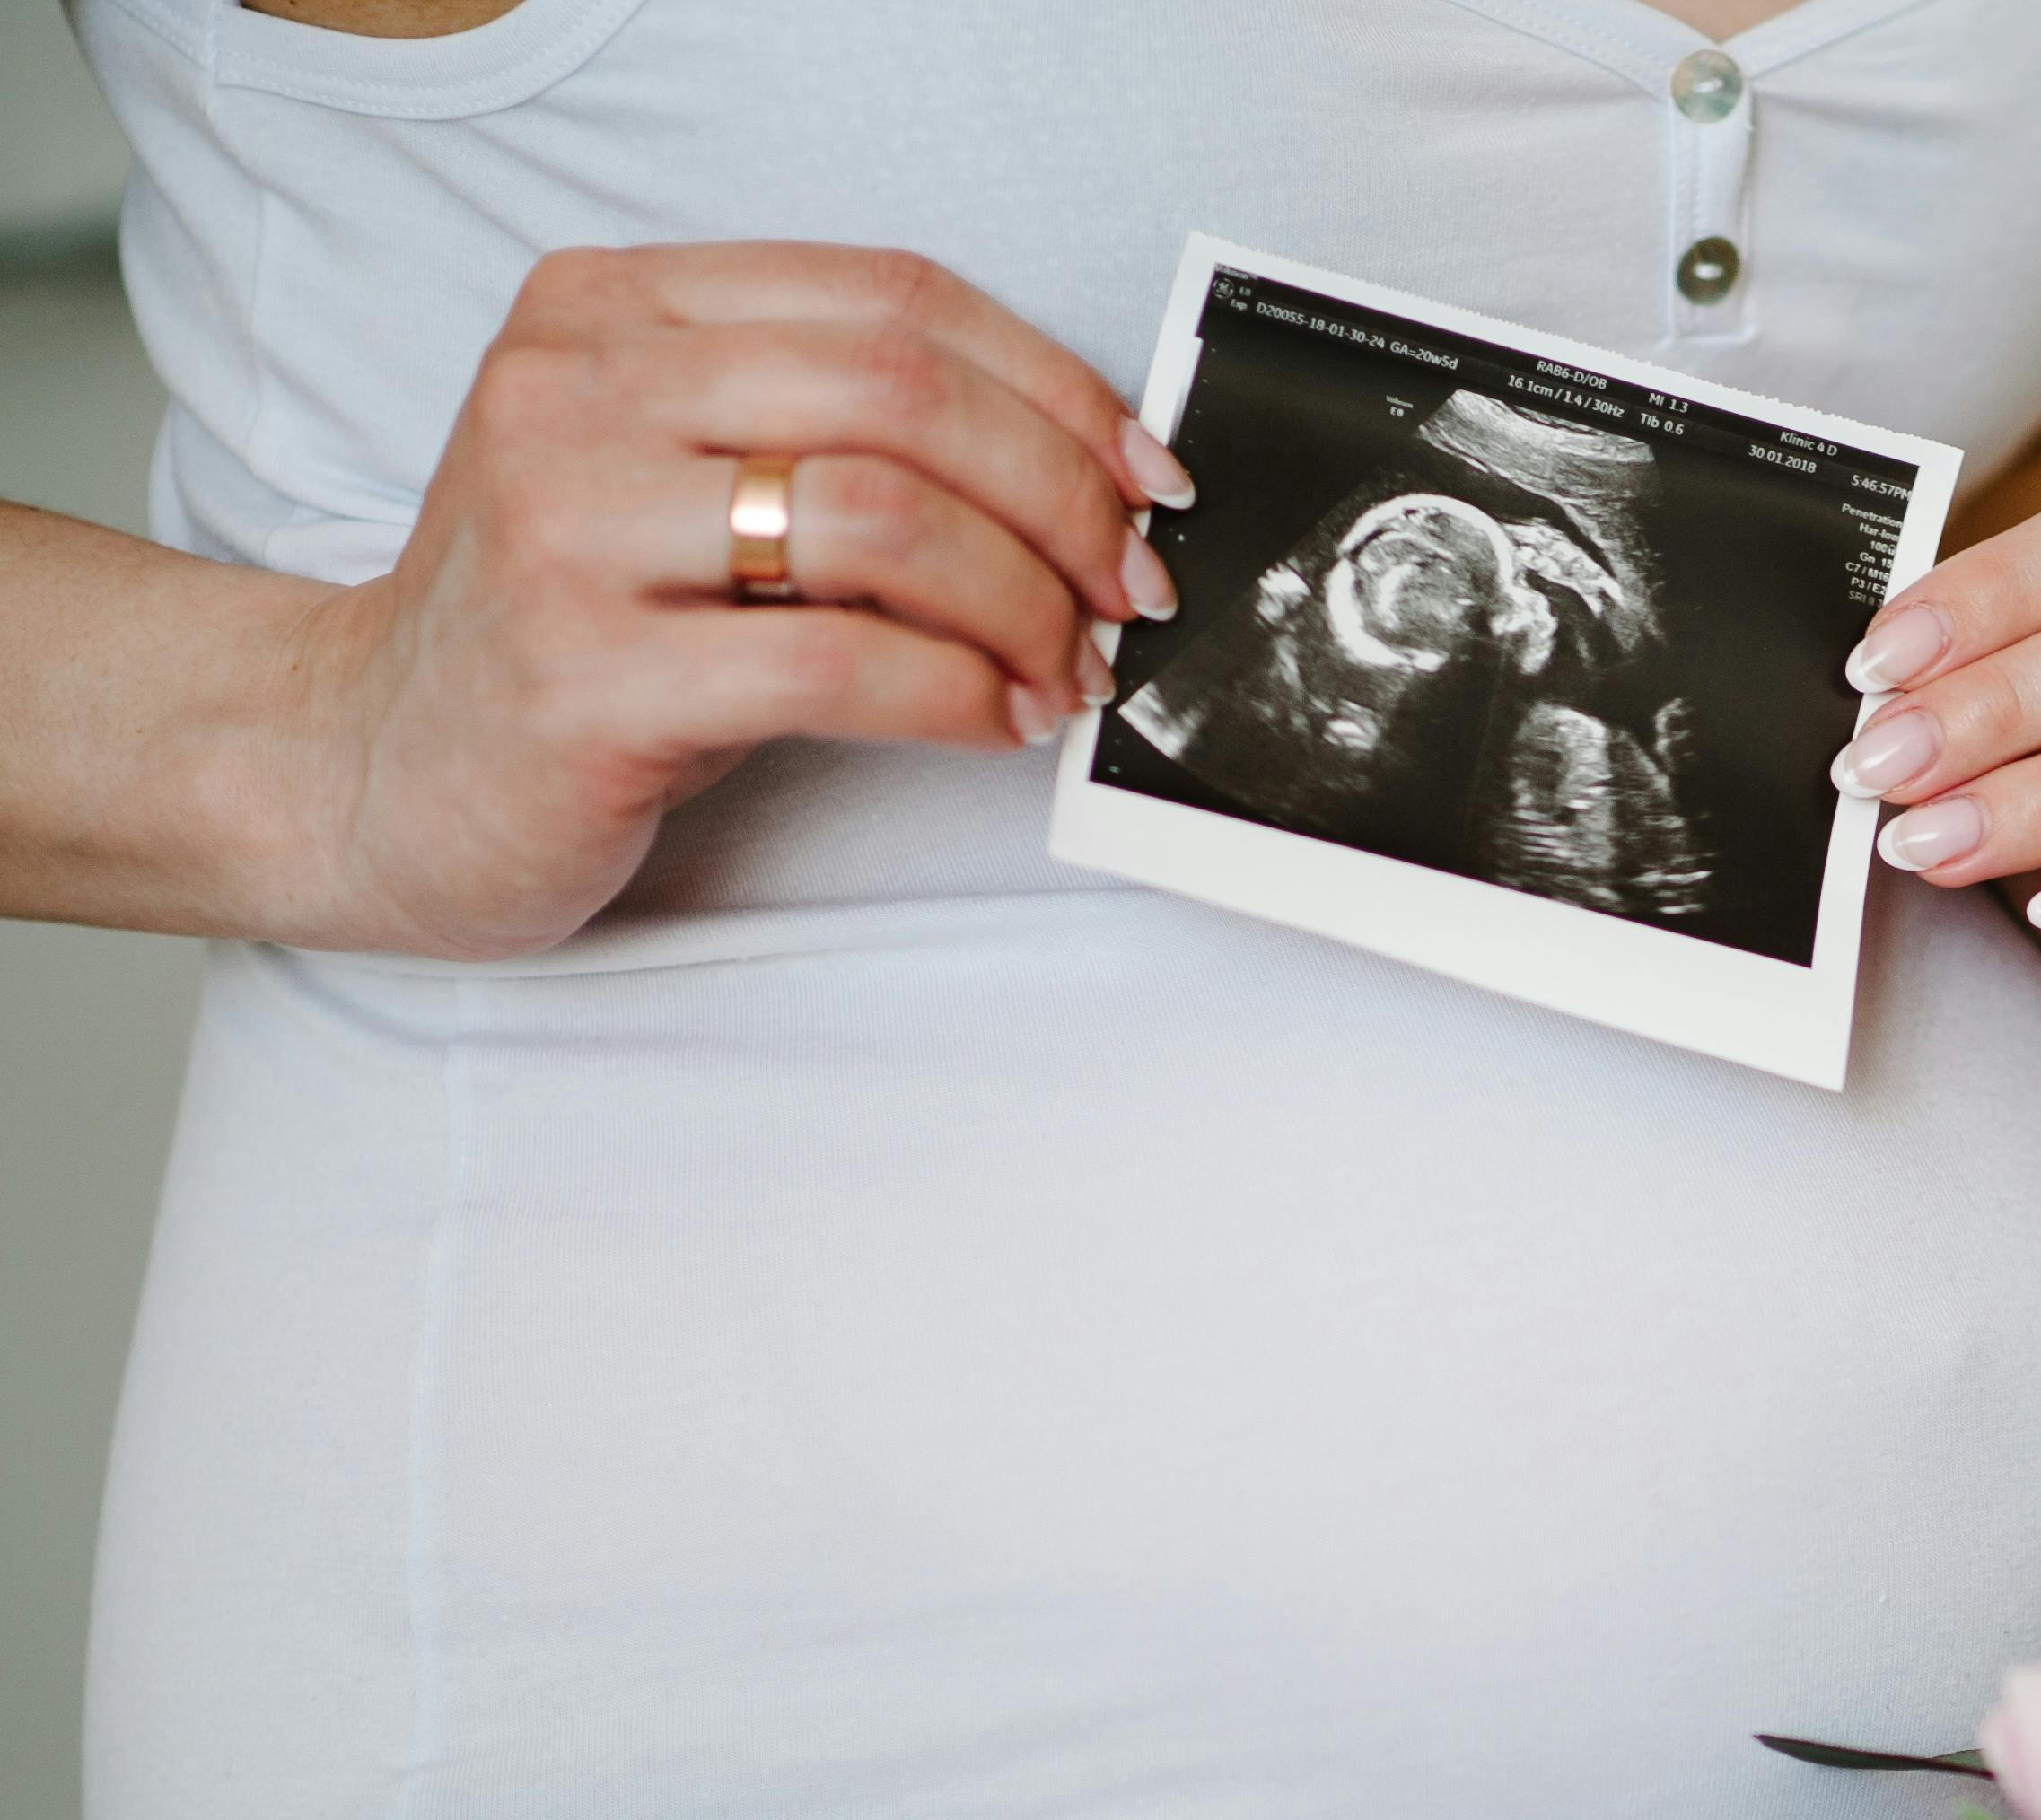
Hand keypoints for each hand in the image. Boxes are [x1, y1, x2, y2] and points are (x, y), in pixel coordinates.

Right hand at [280, 241, 1191, 958]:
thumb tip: (1079, 478)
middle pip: (904, 394)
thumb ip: (828, 440)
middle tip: (1126, 585)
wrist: (368, 771)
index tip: (1142, 475)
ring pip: (883, 519)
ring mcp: (564, 531)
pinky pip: (836, 663)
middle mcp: (573, 393)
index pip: (891, 298)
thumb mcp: (674, 483)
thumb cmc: (566, 631)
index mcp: (606, 309)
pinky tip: (996, 720)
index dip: (1052, 385)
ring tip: (1067, 665)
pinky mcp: (585, 679)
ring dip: (1021, 602)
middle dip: (1059, 497)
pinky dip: (956, 693)